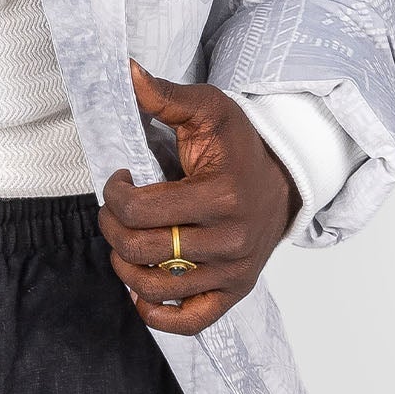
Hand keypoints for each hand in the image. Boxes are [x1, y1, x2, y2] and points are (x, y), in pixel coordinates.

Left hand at [99, 62, 302, 335]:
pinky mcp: (235, 293)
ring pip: (156, 288)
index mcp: (221, 194)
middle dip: (112, 229)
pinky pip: (190, 322)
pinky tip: (141, 288)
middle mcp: (231, 240)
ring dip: (125, 266)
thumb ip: (166, 95)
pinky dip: (156, 314)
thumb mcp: (208, 110)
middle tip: (115, 211)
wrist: (282, 180)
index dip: (113, 196)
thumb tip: (128, 71)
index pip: (140, 211)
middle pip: (143, 251)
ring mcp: (234, 272)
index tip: (119, 180)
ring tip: (126, 241)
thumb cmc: (238, 144)